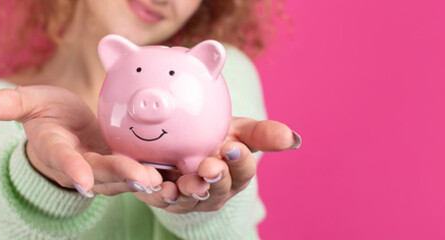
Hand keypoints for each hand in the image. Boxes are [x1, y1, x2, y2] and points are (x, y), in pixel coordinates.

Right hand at [0, 85, 162, 196]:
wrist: (65, 132)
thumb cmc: (47, 115)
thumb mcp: (30, 103)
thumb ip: (13, 104)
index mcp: (56, 150)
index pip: (64, 160)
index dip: (73, 169)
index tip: (82, 179)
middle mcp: (80, 167)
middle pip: (101, 174)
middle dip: (120, 177)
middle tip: (141, 177)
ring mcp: (102, 171)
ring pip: (123, 180)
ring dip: (142, 182)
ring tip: (162, 181)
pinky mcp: (122, 169)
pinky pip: (140, 175)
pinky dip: (158, 177)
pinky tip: (178, 175)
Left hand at [132, 117, 301, 212]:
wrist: (181, 144)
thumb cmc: (215, 138)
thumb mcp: (239, 131)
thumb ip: (262, 134)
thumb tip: (292, 139)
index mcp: (237, 174)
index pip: (243, 170)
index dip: (239, 160)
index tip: (234, 146)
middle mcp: (216, 190)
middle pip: (218, 189)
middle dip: (215, 179)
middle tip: (210, 167)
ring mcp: (190, 198)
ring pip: (189, 198)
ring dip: (187, 190)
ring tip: (184, 182)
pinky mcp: (164, 199)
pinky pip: (158, 198)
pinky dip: (154, 191)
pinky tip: (152, 181)